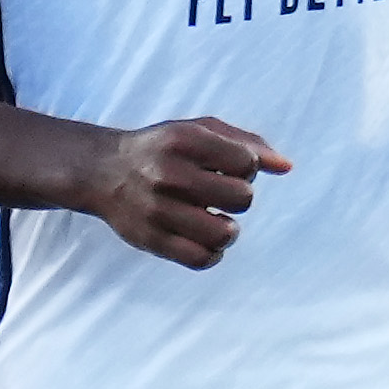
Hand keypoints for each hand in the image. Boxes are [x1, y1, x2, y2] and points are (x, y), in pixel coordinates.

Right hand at [77, 117, 288, 269]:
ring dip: (228, 229)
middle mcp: (169, 174)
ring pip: (225, 233)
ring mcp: (157, 209)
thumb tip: (287, 167)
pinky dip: (212, 253)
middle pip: (242, 198)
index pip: (247, 163)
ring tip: (214, 219)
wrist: (102, 170)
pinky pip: (201, 259)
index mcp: (184, 140)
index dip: (246, 168)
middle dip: (239, 197)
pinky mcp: (149, 238)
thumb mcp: (201, 130)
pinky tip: (204, 239)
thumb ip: (248, 143)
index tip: (225, 168)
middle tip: (218, 193)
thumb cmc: (164, 148)